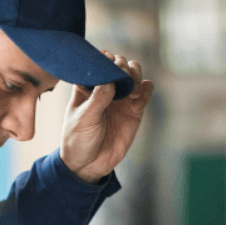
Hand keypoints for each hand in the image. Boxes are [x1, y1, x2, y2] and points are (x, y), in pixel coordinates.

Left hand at [59, 52, 153, 183]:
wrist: (89, 165)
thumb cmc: (79, 140)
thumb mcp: (84, 119)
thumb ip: (97, 99)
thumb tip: (111, 80)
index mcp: (86, 86)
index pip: (97, 62)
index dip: (104, 59)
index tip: (107, 63)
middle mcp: (105, 88)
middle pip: (119, 63)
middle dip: (122, 65)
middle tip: (122, 77)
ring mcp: (121, 97)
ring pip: (134, 72)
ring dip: (136, 75)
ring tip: (131, 92)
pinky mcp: (134, 109)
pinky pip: (146, 90)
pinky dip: (146, 90)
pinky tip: (137, 103)